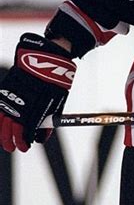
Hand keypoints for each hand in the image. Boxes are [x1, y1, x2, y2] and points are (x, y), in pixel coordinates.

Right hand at [0, 33, 75, 151]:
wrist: (48, 56)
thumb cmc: (55, 81)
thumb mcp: (57, 103)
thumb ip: (47, 121)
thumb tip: (41, 138)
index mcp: (35, 107)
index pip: (25, 129)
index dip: (22, 140)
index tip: (24, 148)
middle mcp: (22, 101)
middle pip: (11, 125)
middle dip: (9, 139)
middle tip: (11, 148)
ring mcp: (13, 94)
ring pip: (2, 116)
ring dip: (2, 130)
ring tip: (4, 140)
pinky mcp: (7, 87)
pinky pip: (0, 106)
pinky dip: (0, 116)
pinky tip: (2, 123)